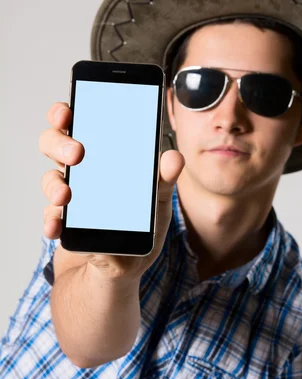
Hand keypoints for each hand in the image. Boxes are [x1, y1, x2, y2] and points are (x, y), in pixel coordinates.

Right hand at [39, 101, 184, 280]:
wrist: (126, 267)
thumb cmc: (142, 225)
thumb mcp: (158, 201)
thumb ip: (164, 179)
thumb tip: (174, 158)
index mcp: (103, 157)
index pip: (80, 124)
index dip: (66, 113)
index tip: (67, 112)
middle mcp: (82, 172)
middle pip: (54, 144)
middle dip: (59, 143)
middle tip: (77, 153)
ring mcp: (69, 197)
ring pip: (50, 178)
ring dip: (54, 184)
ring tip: (66, 195)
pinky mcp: (64, 223)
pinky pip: (51, 217)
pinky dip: (51, 221)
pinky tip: (56, 226)